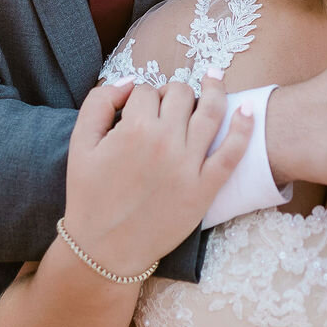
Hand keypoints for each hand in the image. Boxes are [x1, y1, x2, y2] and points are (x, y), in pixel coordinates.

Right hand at [62, 75, 252, 276]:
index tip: (137, 108)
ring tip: (215, 77)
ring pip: (210, 112)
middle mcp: (166, 142)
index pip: (147, 91)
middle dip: (173, 92)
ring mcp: (189, 165)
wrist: (105, 250)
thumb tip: (130, 82)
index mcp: (134, 129)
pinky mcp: (206, 188)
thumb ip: (99, 102)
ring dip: (214, 90)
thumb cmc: (89, 197)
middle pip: (181, 95)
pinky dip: (243, 127)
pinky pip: (232, 152)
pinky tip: (247, 108)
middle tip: (167, 103)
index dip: (141, 95)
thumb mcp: (80, 144)